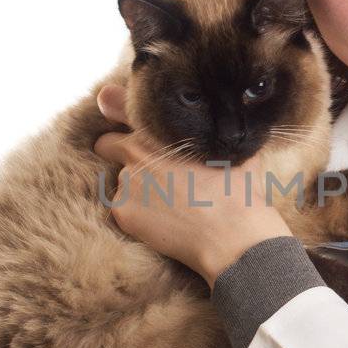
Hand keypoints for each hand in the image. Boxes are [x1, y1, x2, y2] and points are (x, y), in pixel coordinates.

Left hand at [92, 84, 292, 285]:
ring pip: (121, 182)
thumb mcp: (228, 145)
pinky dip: (136, 215)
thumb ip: (210, 129)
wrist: (231, 233)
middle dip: (126, 159)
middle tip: (154, 175)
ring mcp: (125, 184)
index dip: (125, 128)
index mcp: (156, 131)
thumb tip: (218, 119)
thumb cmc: (236, 189)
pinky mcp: (122, 213)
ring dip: (136, 189)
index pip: (116, 114)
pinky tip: (163, 221)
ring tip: (168, 203)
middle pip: (111, 149)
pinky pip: (123, 209)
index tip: (135, 139)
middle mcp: (133, 153)